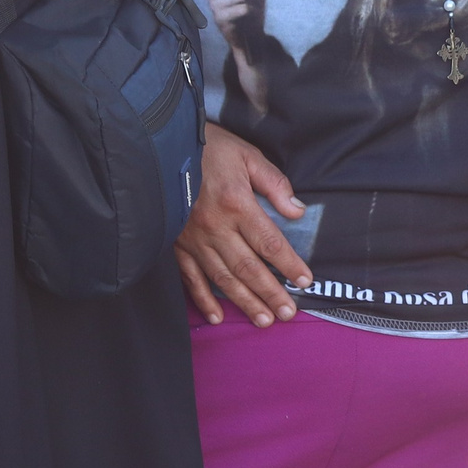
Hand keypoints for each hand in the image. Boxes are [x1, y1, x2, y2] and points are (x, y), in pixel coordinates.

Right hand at [175, 123, 313, 325]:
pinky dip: (203, 299)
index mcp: (237, 204)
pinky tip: (217, 316)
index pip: (269, 242)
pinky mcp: (176, 244)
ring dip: (244, 301)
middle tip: (288, 314)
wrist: (162, 147)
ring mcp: (194, 239)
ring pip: (223, 278)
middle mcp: (215, 227)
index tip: (304, 281)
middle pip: (248, 267)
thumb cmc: (210, 149)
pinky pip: (190, 277)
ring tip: (263, 320)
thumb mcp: (248, 156)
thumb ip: (275, 184)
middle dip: (270, 293)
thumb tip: (298, 211)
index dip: (288, 264)